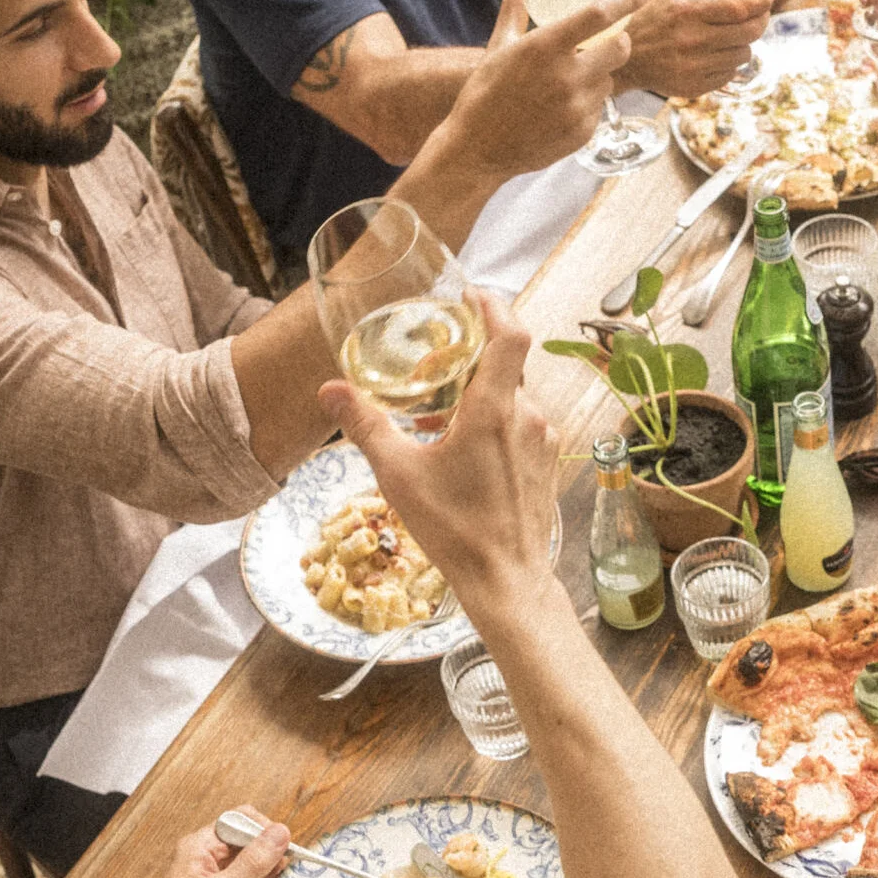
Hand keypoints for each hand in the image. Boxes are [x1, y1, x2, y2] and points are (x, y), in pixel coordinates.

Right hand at [319, 293, 559, 614]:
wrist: (506, 580)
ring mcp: (543, 440)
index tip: (469, 297)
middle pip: (508, 361)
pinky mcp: (547, 462)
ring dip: (481, 390)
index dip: (492, 307)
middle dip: (474, 353)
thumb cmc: (454, 528)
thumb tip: (330, 390)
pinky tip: (462, 444)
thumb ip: (366, 424)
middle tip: (439, 356)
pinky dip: (495, 418)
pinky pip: (522, 422)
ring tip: (440, 408)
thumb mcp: (398, 473)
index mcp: (494, 409)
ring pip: (515, 394)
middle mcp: (528, 416)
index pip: (509, 334)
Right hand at [451, 0, 635, 176]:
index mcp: (544, 47)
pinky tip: (560, 108)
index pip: (599, 14)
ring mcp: (577, 107)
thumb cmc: (484, 93)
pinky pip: (599, 108)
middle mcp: (566, 76)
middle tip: (606, 43)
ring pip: (609, 80)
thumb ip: (518, 6)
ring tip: (567, 83)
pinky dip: (587, 103)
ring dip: (598, 76)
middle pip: (620, 48)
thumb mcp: (498, 45)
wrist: (477, 149)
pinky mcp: (582, 132)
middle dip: (619, 42)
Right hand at [620, 0, 771, 97]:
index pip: (739, 8)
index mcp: (687, 10)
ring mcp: (695, 66)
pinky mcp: (696, 86)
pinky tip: (713, 56)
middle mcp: (692, 39)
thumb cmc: (655, 22)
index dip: (760, 3)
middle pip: (749, 32)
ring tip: (726, 39)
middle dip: (759, 22)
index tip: (768, 0)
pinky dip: (728, 63)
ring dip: (741, 44)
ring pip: (744, 54)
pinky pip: (731, 73)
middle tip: (757, 18)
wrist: (628, 60)